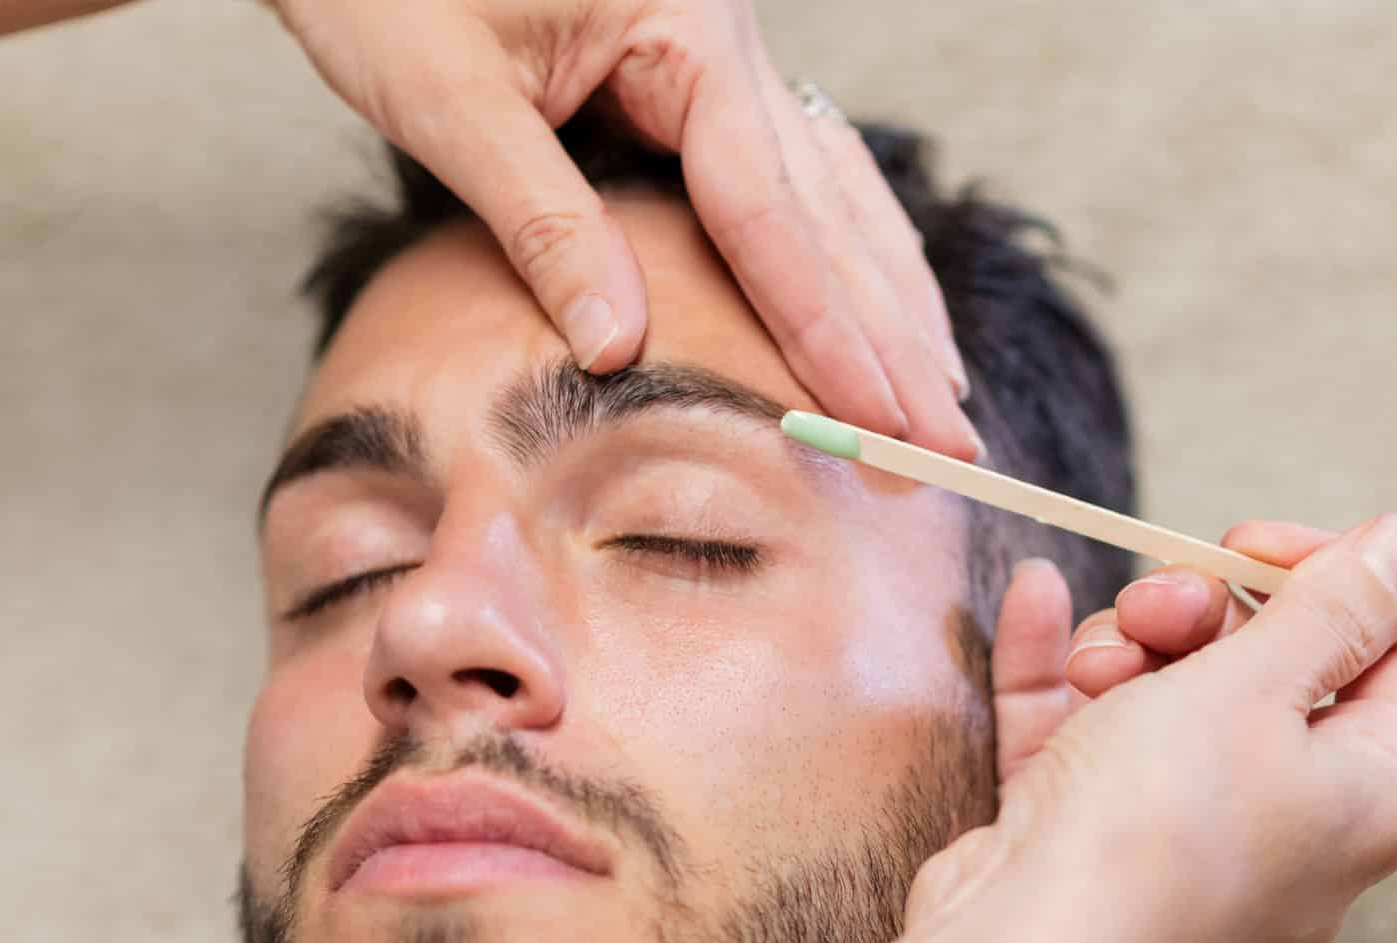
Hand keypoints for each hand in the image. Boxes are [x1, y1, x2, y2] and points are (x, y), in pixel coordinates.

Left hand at [264, 0, 978, 458]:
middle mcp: (724, 36)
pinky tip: (876, 301)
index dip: (824, 332)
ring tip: (942, 394)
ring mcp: (717, 52)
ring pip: (830, 193)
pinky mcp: (690, 73)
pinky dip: (838, 249)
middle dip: (890, 339)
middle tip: (948, 447)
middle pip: (826, 212)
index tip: (876, 423)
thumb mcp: (448, 100)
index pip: (767, 212)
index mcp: (682, 26)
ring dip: (888, 300)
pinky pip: (790, 174)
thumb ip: (541, 220)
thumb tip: (618, 349)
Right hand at [907, 516, 1396, 942]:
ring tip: (1094, 657)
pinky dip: (1065, 672)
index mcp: (1371, 799)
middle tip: (1165, 597)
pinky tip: (1035, 599)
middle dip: (1211, 615)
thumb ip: (1334, 609)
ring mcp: (1192, 848)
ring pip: (1177, 705)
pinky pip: (1092, 738)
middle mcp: (1296, 833)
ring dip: (1132, 648)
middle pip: (1280, 678)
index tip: (1260, 551)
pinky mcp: (1097, 849)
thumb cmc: (1154, 831)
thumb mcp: (1254, 686)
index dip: (1345, 589)